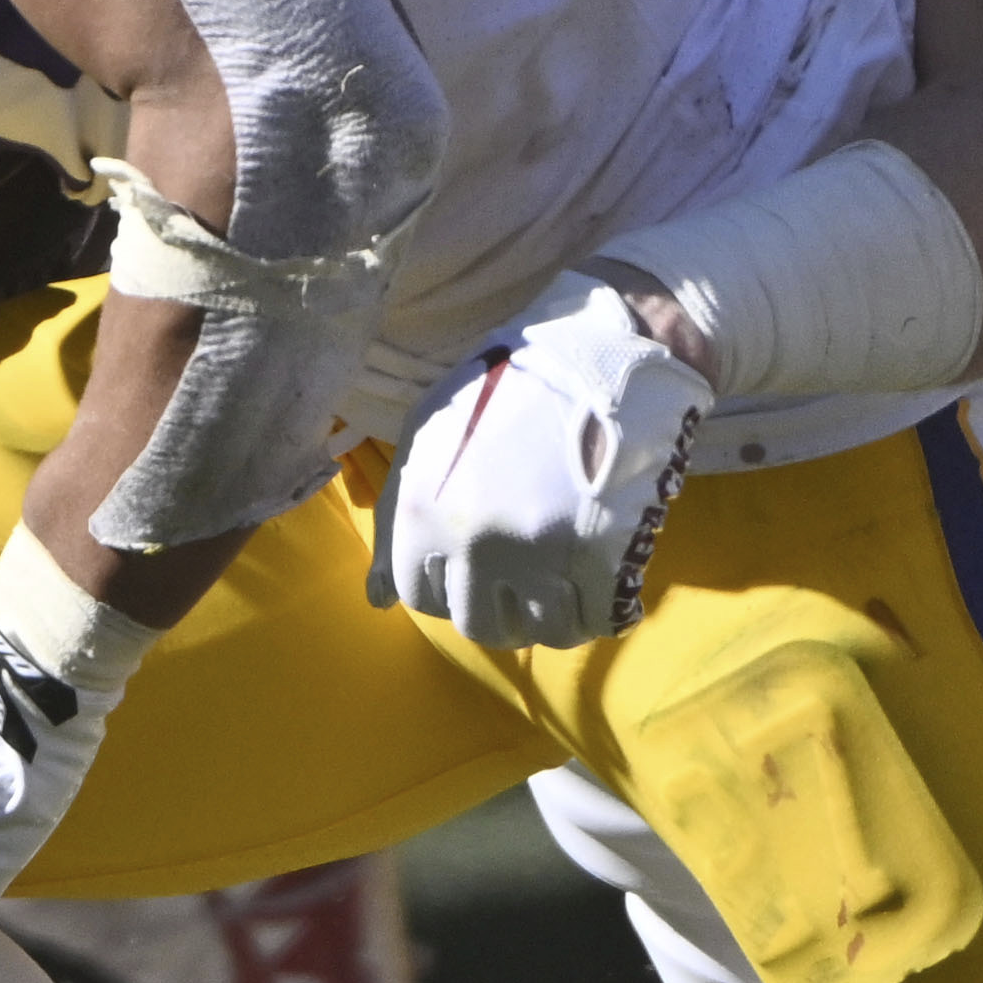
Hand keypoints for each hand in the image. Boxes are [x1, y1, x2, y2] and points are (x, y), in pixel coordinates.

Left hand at [372, 279, 712, 648]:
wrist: (607, 350)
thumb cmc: (508, 386)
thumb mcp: (431, 433)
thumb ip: (397, 517)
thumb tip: (374, 601)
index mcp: (425, 510)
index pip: (417, 597)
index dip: (445, 583)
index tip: (473, 562)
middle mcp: (475, 542)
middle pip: (477, 622)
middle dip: (498, 603)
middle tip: (524, 568)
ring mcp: (541, 555)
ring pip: (537, 632)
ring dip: (549, 613)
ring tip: (564, 575)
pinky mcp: (603, 558)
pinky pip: (594, 622)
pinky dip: (598, 612)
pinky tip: (602, 578)